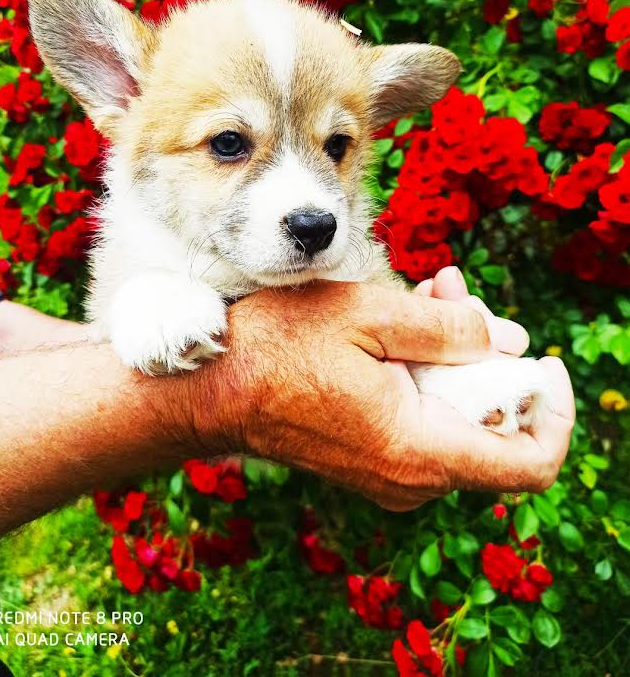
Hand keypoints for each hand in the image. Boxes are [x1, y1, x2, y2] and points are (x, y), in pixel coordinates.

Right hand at [195, 269, 574, 510]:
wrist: (212, 388)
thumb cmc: (279, 346)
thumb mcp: (370, 315)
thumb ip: (451, 328)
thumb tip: (508, 340)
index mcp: (418, 448)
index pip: (531, 461)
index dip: (554, 411)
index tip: (545, 362)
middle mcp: (412, 476)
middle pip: (493, 427)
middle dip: (489, 354)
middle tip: (454, 288)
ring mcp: (391, 475)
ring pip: (458, 419)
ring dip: (456, 355)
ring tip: (428, 292)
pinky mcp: (373, 461)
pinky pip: (426, 422)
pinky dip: (430, 373)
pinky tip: (404, 324)